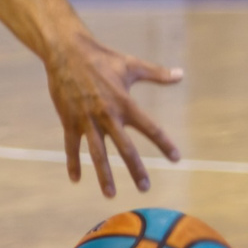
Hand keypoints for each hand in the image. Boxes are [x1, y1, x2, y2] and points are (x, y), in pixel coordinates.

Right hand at [44, 34, 182, 196]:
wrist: (67, 53)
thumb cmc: (102, 58)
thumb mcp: (131, 65)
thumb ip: (157, 74)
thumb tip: (180, 74)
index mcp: (125, 103)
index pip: (150, 128)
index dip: (164, 144)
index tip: (176, 159)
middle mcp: (107, 115)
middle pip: (125, 149)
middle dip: (136, 170)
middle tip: (145, 188)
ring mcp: (86, 120)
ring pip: (97, 154)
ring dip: (104, 175)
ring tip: (111, 194)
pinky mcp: (69, 121)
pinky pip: (71, 147)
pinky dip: (72, 163)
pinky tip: (76, 179)